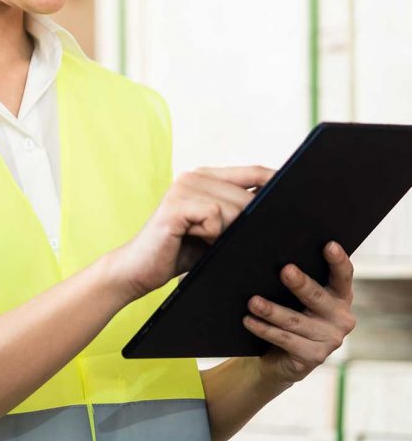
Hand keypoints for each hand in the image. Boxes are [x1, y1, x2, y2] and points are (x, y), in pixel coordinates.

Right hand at [111, 165, 275, 299]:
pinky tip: (195, 240)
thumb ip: (239, 216)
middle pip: (247, 195)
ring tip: (208, 243)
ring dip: (229, 232)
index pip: (254, 172)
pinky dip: (212, 235)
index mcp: (206, 177)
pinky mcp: (175, 206)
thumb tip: (279, 214)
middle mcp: (195, 176)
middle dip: (254, 221)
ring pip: (234, 207)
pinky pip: (214, 217)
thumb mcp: (216, 232)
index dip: (278, 180)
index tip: (302, 193)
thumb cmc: (180, 251)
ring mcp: (183, 188)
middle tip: (240, 242)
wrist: (138, 268)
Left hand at [244, 241, 356, 387]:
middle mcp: (341, 318)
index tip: (329, 245)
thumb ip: (295, 274)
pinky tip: (249, 320)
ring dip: (272, 310)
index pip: (343, 275)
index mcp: (340, 295)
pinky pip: (285, 340)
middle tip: (285, 270)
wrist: (283, 356)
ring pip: (296, 321)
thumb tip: (274, 248)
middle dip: (300, 283)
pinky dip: (264, 329)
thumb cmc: (291, 311)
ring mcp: (329, 340)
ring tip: (253, 301)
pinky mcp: (313, 357)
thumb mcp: (298, 294)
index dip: (338, 260)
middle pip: (317, 297)